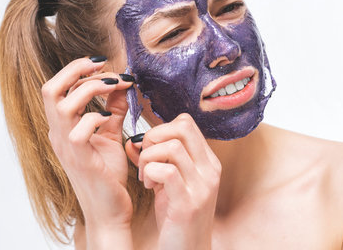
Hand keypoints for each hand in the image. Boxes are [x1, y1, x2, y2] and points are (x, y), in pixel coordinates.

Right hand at [41, 57, 133, 231]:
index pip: (54, 87)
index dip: (75, 69)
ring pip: (62, 103)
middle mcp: (58, 134)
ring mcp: (65, 146)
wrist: (110, 211)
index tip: (104, 65)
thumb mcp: (110, 135)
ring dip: (91, 87)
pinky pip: (79, 129)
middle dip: (76, 69)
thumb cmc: (108, 175)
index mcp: (62, 127)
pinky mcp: (79, 159)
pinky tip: (111, 119)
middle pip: (49, 88)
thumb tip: (122, 84)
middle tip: (104, 65)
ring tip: (115, 85)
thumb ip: (113, 110)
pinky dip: (97, 116)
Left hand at [126, 113, 221, 249]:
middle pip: (183, 127)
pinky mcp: (188, 204)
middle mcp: (209, 170)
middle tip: (145, 157)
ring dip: (149, 157)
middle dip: (154, 136)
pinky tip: (149, 185)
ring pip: (173, 147)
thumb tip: (133, 141)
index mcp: (207, 162)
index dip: (161, 128)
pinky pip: (167, 171)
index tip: (150, 148)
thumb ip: (156, 160)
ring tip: (146, 175)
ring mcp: (202, 187)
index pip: (186, 123)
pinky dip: (150, 172)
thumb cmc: (176, 219)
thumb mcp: (168, 184)